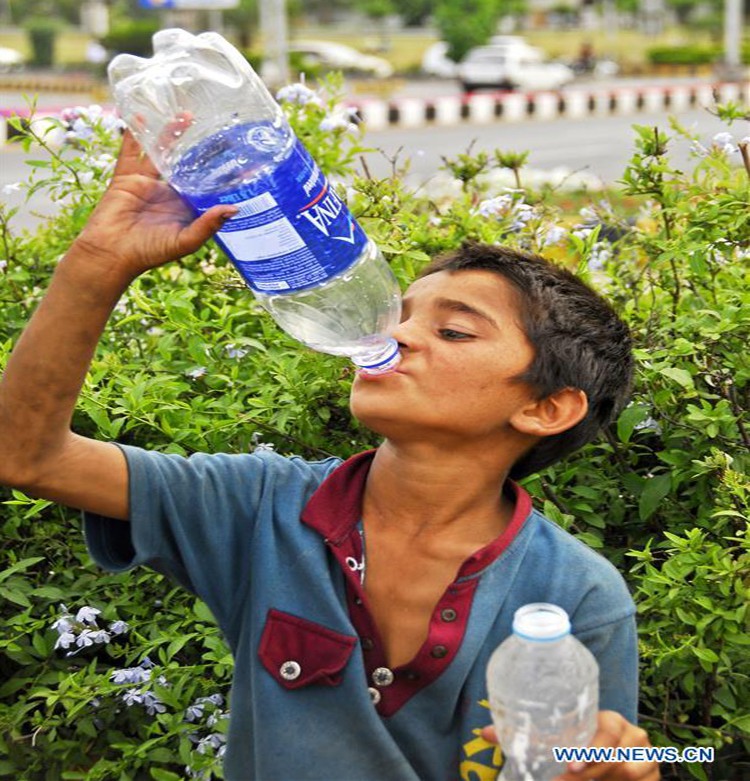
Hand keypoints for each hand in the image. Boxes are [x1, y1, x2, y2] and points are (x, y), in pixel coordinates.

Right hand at [73, 130, 235, 279]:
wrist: (112, 253)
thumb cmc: (150, 252)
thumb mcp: (185, 241)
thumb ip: (208, 225)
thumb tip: (235, 209)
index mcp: (184, 207)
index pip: (205, 185)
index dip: (218, 173)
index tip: (239, 158)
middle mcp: (168, 193)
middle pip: (185, 164)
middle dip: (197, 147)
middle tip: (215, 126)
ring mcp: (147, 183)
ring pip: (161, 153)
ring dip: (170, 133)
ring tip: (184, 114)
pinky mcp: (126, 178)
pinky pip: (131, 152)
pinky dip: (134, 134)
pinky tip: (141, 116)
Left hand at [480, 711, 659, 780]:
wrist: (618, 762)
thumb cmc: (584, 746)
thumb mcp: (563, 741)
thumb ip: (532, 740)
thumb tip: (483, 732)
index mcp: (611, 722)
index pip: (606, 731)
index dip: (592, 749)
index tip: (571, 765)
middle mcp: (634, 739)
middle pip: (615, 759)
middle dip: (590, 773)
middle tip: (567, 778)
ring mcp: (647, 763)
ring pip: (626, 774)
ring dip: (600, 780)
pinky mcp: (653, 780)